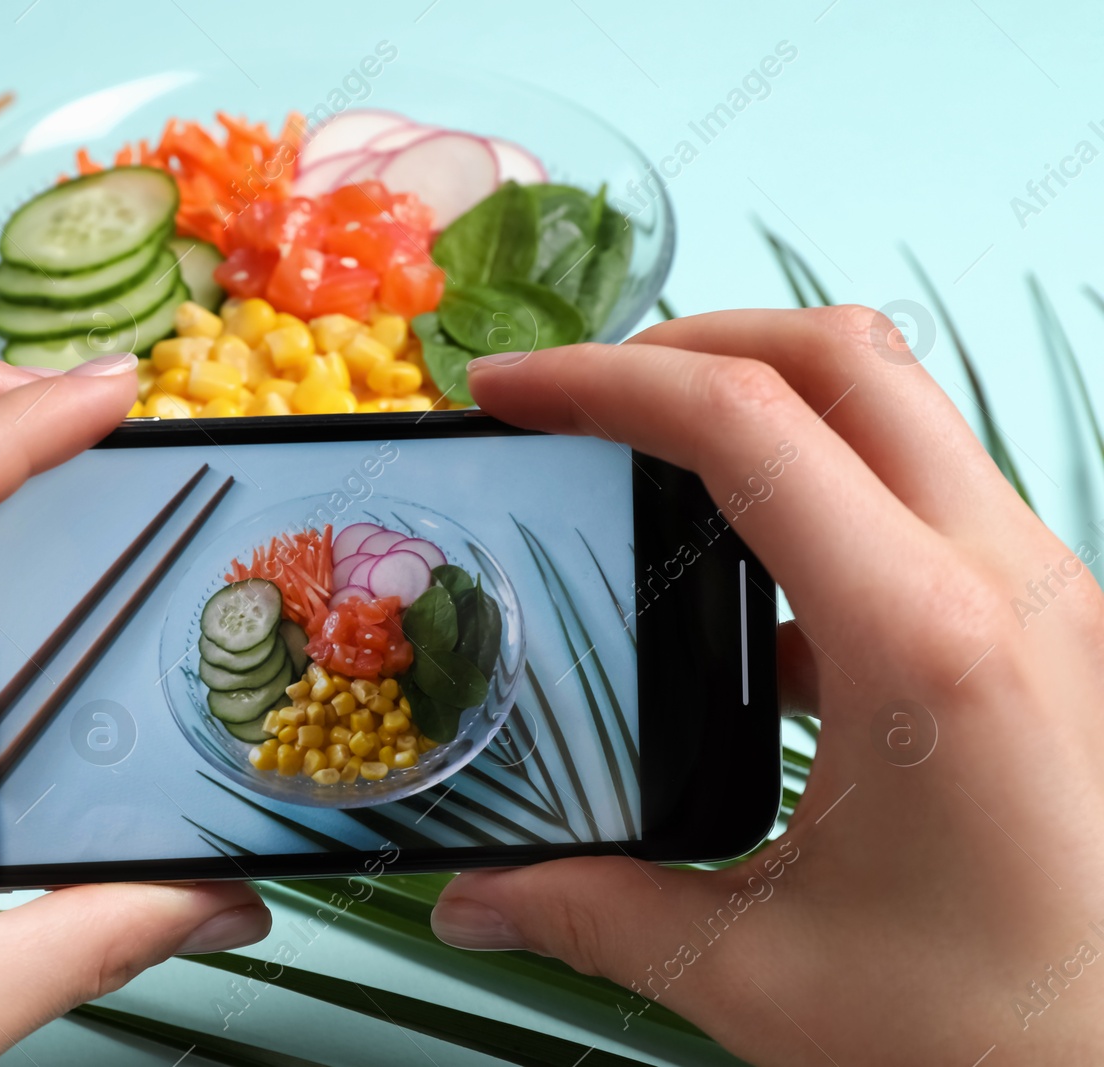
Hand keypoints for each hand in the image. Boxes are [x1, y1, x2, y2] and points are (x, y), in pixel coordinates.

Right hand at [432, 307, 1103, 1064]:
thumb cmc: (998, 1035)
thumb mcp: (761, 976)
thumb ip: (591, 910)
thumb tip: (469, 894)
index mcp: (925, 640)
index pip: (745, 421)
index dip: (601, 379)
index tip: (506, 389)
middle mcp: (1006, 581)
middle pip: (840, 355)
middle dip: (686, 344)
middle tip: (576, 398)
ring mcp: (1044, 593)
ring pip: (896, 407)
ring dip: (762, 402)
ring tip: (645, 461)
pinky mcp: (1049, 624)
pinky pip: (924, 495)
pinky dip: (820, 488)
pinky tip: (748, 595)